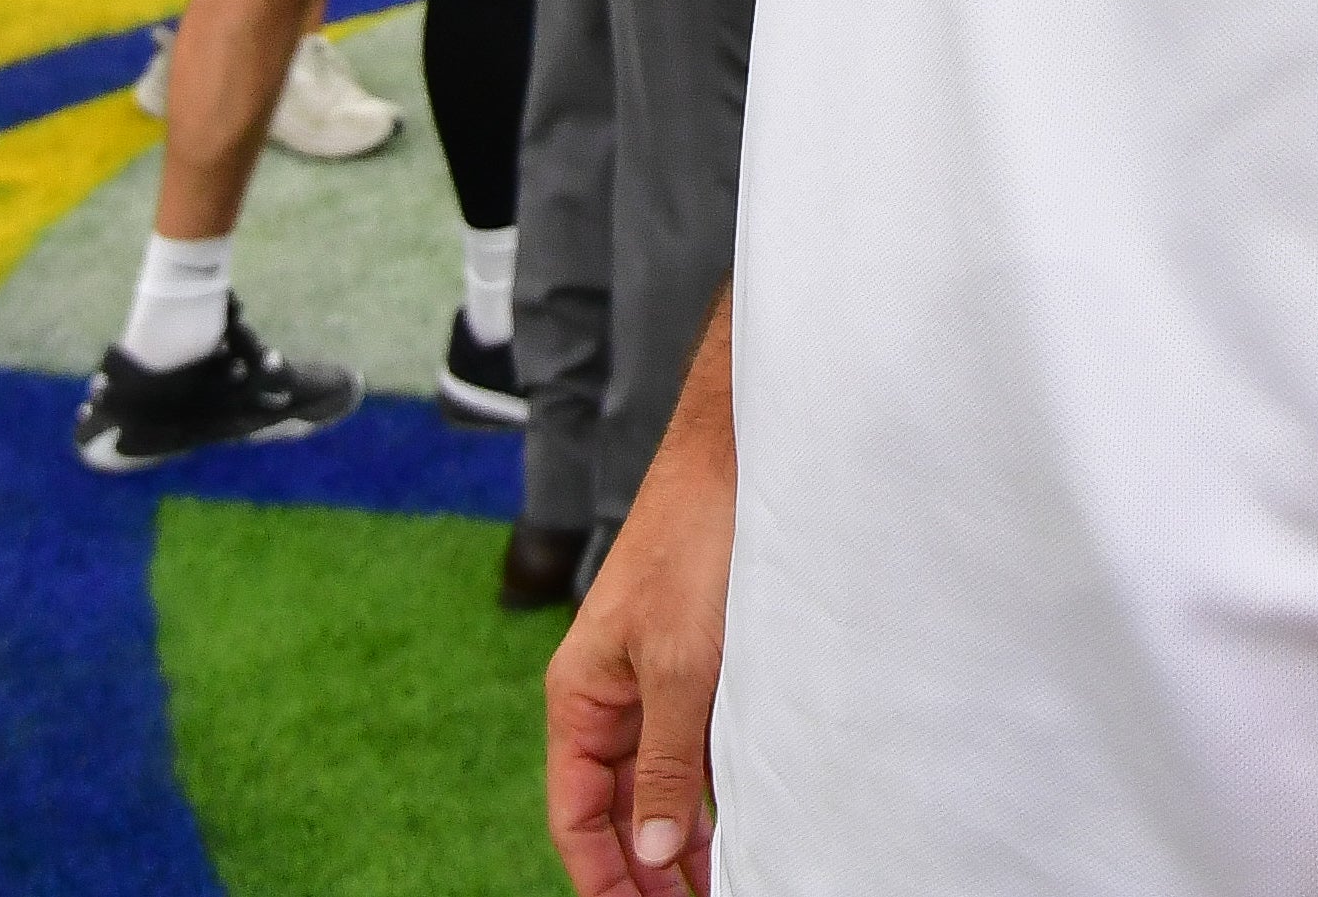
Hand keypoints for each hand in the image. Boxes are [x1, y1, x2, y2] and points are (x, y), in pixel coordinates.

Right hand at [547, 481, 728, 895]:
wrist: (739, 462)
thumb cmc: (695, 547)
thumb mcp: (680, 667)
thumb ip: (668, 764)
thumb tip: (654, 851)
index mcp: (580, 698)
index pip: (577, 814)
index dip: (603, 874)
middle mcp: (610, 697)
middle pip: (618, 808)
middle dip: (647, 867)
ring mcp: (655, 683)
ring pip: (660, 783)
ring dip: (682, 838)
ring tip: (717, 885)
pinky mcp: (699, 666)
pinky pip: (695, 748)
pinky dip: (711, 792)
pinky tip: (738, 827)